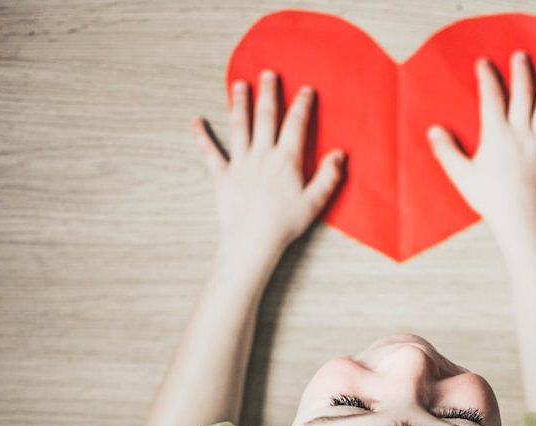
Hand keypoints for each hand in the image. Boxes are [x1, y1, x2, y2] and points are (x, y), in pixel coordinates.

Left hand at [193, 70, 344, 266]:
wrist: (253, 241)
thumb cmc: (285, 224)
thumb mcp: (315, 202)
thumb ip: (328, 176)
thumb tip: (340, 154)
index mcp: (286, 160)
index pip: (296, 124)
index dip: (302, 104)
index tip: (305, 90)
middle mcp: (262, 155)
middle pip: (265, 116)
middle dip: (268, 93)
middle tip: (268, 74)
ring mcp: (240, 164)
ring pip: (239, 126)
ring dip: (239, 103)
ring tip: (239, 85)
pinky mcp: (222, 176)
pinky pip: (209, 152)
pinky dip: (201, 136)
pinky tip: (196, 121)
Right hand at [427, 51, 535, 236]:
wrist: (524, 219)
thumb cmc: (492, 200)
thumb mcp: (462, 176)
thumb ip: (447, 151)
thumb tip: (434, 130)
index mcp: (497, 135)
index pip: (491, 98)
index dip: (488, 78)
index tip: (485, 63)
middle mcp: (522, 133)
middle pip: (523, 95)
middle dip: (522, 72)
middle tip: (522, 55)